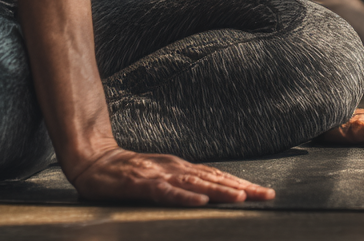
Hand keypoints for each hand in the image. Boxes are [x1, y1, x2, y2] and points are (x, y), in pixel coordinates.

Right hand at [70, 147, 274, 206]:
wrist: (95, 161)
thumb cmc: (129, 172)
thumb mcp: (161, 177)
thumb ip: (182, 183)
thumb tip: (210, 192)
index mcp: (182, 168)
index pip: (218, 176)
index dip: (243, 184)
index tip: (266, 192)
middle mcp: (176, 168)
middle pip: (214, 179)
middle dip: (243, 188)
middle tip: (268, 195)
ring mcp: (159, 175)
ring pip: (196, 184)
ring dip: (221, 191)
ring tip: (243, 198)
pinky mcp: (142, 184)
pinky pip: (167, 193)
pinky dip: (185, 198)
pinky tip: (201, 202)